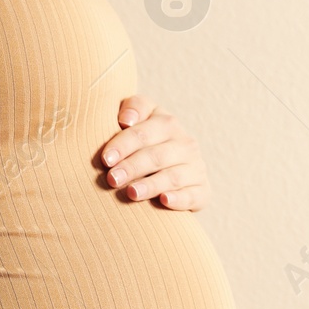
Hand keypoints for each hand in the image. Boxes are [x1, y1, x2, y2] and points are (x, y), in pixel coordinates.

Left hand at [95, 94, 209, 210]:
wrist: (174, 164)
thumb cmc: (145, 139)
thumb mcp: (141, 116)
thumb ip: (134, 107)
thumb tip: (126, 120)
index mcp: (168, 124)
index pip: (144, 133)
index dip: (124, 145)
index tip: (106, 159)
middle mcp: (186, 144)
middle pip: (157, 156)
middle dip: (133, 167)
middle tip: (112, 179)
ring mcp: (196, 168)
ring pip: (173, 177)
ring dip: (151, 185)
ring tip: (131, 193)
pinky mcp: (202, 191)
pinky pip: (193, 195)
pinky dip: (179, 199)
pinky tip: (164, 201)